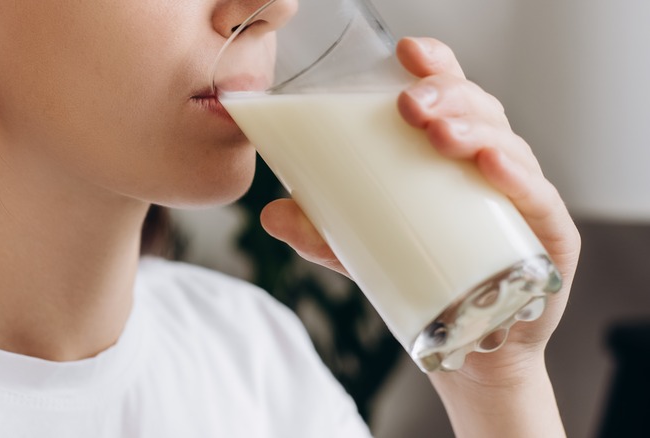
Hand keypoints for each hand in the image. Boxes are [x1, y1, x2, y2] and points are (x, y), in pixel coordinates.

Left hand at [260, 37, 580, 383]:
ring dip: (476, 130)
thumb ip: (323, 234)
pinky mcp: (548, 240)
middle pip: (480, 112)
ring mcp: (523, 200)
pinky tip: (492, 166)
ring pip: (510, 146)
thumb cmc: (428, 280)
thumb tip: (271, 214)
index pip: (452, 96)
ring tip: (439, 133)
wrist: (475, 348)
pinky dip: (519, 180)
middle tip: (408, 104)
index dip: (436, 66)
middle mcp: (493, 168)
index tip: (406, 51)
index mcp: (453, 157)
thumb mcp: (366, 253)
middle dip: (446, 96)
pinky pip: (540, 201)